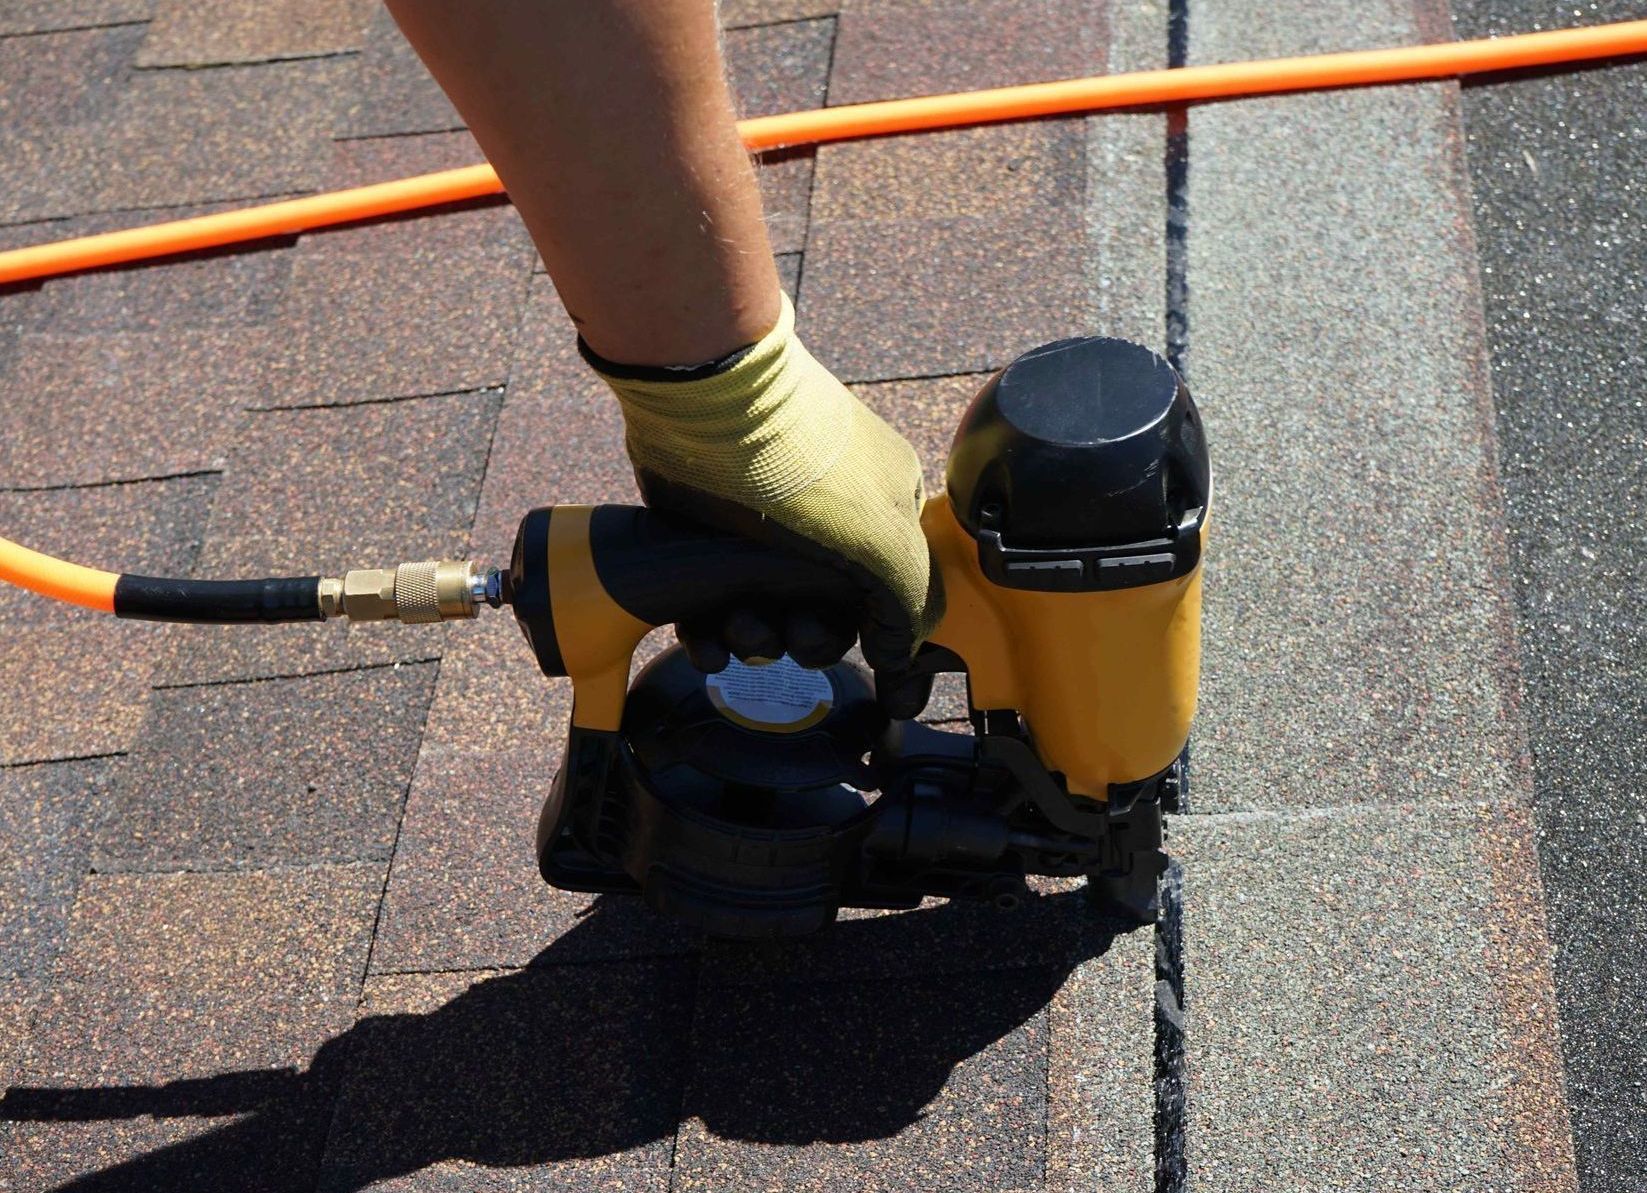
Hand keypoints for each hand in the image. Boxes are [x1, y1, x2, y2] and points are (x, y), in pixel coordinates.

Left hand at [587, 294, 943, 680]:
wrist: (708, 404)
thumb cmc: (808, 470)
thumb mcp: (888, 545)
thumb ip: (910, 607)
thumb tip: (896, 656)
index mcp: (885, 509)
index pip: (888, 594)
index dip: (871, 636)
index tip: (852, 656)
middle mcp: (828, 517)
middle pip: (823, 611)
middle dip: (805, 638)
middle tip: (787, 636)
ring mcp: (765, 524)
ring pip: (766, 610)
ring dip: (755, 638)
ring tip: (738, 630)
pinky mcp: (708, 532)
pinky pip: (712, 601)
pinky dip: (710, 631)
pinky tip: (707, 643)